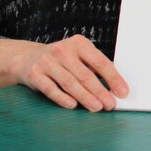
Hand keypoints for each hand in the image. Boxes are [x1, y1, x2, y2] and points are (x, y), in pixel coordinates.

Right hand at [8, 35, 127, 111]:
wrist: (27, 58)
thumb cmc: (60, 59)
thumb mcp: (77, 55)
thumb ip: (93, 67)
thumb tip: (114, 86)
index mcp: (79, 43)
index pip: (100, 61)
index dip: (113, 78)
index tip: (122, 91)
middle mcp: (63, 50)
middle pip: (85, 75)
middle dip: (100, 91)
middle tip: (110, 104)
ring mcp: (47, 62)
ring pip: (70, 83)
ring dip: (85, 97)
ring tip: (97, 107)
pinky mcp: (35, 74)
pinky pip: (51, 89)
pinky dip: (63, 98)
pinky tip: (73, 105)